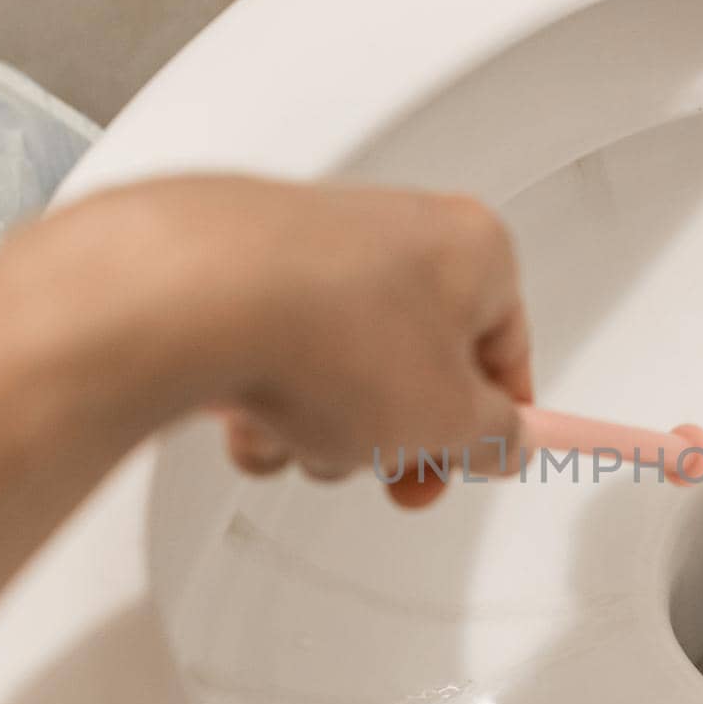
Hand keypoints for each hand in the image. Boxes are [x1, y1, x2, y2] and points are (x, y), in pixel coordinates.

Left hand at [51, 176, 533, 507]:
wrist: (193, 301)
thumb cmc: (331, 335)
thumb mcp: (453, 423)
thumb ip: (494, 439)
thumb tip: (501, 441)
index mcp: (473, 250)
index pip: (509, 347)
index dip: (500, 419)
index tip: (490, 457)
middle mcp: (398, 232)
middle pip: (421, 364)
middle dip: (400, 433)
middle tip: (392, 470)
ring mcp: (318, 250)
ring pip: (345, 372)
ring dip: (330, 429)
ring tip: (305, 436)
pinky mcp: (246, 273)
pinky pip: (279, 360)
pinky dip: (270, 404)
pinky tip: (253, 419)